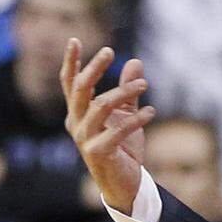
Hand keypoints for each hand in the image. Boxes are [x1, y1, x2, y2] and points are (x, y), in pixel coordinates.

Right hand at [60, 39, 155, 212]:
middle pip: (79, 90)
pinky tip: (151, 111)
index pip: (70, 84)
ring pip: (99, 106)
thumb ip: (127, 90)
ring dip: (123, 92)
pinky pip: (117, 130)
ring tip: (144, 84)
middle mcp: (76, 124)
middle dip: (93, 69)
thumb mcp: (127, 114)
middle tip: (109, 51)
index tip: (74, 39)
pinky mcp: (98, 153)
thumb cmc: (122, 147)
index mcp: (78, 113)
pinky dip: (136, 119)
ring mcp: (84, 139)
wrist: (125, 182)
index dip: (71, 62)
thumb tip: (136, 62)